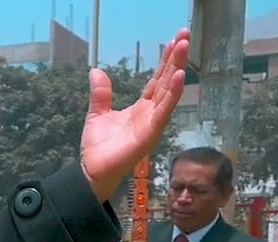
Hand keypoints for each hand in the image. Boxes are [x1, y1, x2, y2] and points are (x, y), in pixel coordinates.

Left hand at [80, 29, 188, 200]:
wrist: (92, 171)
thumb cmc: (98, 147)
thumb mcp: (97, 113)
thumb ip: (101, 93)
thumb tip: (96, 71)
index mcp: (141, 107)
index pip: (157, 79)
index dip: (166, 60)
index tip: (175, 40)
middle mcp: (151, 112)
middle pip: (166, 80)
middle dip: (176, 57)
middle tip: (185, 34)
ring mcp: (153, 122)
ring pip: (168, 91)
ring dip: (177, 68)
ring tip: (184, 47)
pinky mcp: (150, 133)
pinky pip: (164, 110)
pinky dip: (172, 93)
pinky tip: (178, 76)